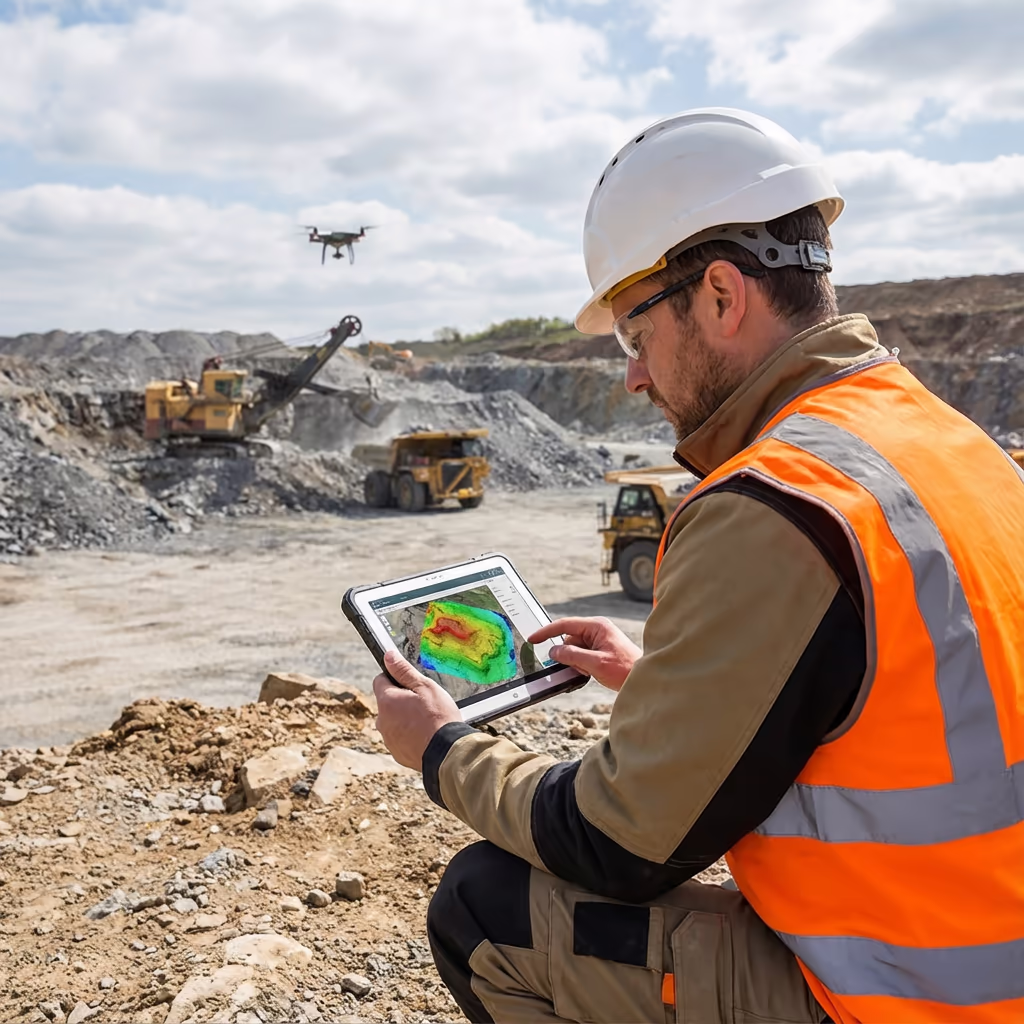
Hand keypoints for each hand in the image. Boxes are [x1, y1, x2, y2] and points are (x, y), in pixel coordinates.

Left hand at [372, 650, 462, 770]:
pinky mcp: (397, 753)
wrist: (447, 753)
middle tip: (424, 703)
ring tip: (427, 721)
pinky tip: (425, 735)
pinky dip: (409, 735)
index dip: (395, 678)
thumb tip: (388, 656)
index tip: (411, 683)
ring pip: (393, 721)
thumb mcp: (424, 687)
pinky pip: (400, 738)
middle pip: (387, 702)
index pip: (380, 680)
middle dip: (401, 700)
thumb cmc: (438, 717)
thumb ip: (403, 671)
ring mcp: (388, 739)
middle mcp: (382, 721)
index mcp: (387, 701)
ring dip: (404, 718)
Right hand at [528, 617, 641, 691]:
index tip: (533, 639)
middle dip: (569, 656)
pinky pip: (582, 656)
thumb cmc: (626, 669)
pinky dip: (582, 666)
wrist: (644, 679)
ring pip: (574, 650)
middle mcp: (597, 630)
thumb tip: (554, 652)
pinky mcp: (600, 650)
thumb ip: (572, 656)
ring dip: (577, 663)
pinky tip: (593, 673)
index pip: (565, 625)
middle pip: (569, 640)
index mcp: (597, 626)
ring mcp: (599, 640)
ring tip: (591, 672)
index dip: (546, 632)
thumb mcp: (595, 663)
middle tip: (580, 668)